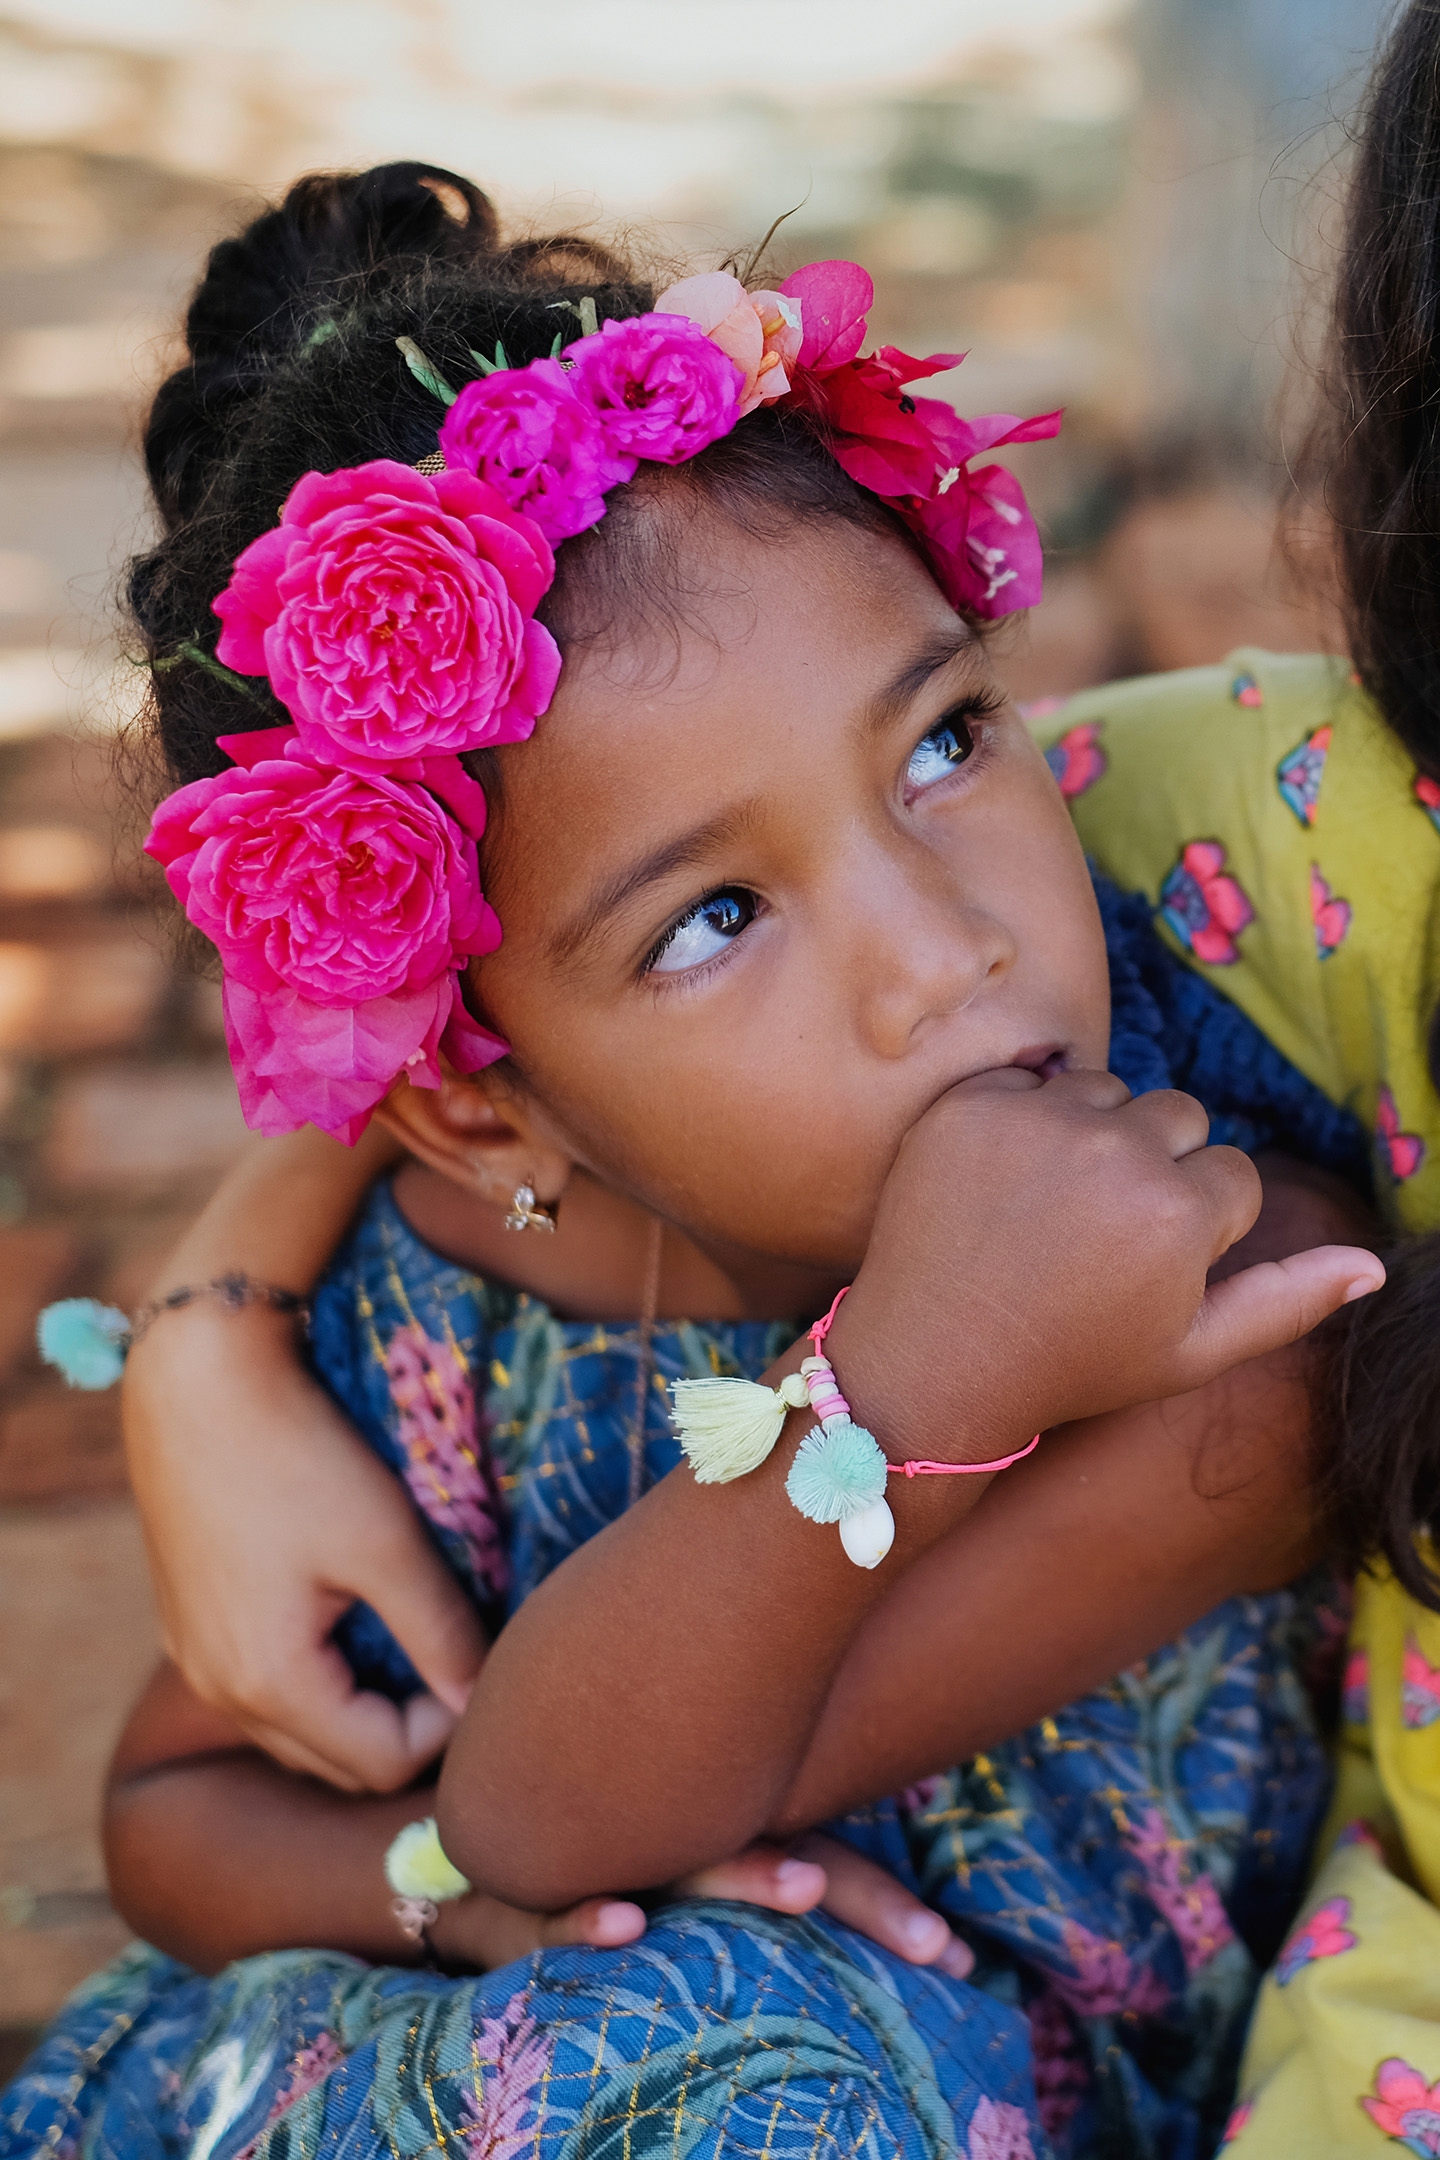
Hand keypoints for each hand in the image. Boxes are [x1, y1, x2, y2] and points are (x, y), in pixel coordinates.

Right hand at [124, 1304, 485, 1793]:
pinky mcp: (188, 1619)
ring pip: (298, 1728)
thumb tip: (485, 1699)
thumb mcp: (385, 1542)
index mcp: (268, 1683)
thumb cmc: (297, 1453)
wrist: (196, 1375)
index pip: (382, 1763)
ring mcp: (194, 1656)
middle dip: (407, 1726)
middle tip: (455, 1653)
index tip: (479, 1651)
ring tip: (410, 1634)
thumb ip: (440, 1632)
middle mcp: (219, 1689)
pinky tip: (349, 1612)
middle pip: (337, 1760)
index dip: (448, 1723)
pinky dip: (318, 1674)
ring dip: (362, 1704)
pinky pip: (265, 1684)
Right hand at [431, 1834, 970, 1975]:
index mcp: (711, 1826)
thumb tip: (848, 1900)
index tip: (961, 1957)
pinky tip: (626, 1923)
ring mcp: (599, 1851)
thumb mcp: (661, 1853)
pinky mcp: (519, 1884)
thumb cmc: (576, 1846)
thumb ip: (742, 1859)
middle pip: (781, 1851)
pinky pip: (556, 1908)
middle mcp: (670, 1828)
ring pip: (684, 1862)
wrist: (435, 1832)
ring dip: (745, 1873)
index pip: (817, 1854)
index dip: (887, 1901)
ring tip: (805, 1889)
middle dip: (862, 1899)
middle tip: (939, 1946)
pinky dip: (588, 1914)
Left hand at [836, 1067, 1383, 1461]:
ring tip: (1054, 1207)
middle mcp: (1113, 1151)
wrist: (934, 1359)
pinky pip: (1030, 1081)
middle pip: (1178, 1115)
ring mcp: (1035, 1120)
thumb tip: (1370, 1266)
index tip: (1145, 1266)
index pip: (1232, 1173)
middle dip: (1157, 1164)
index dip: (1197, 1224)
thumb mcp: (1189, 1352)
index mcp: (1179, 1211)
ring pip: (1107, 1090)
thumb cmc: (1071, 1365)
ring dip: (1094, 1132)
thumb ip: (1286, 1302)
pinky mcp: (970, 1104)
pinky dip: (1025, 1119)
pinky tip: (1004, 1184)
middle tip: (1102, 1233)